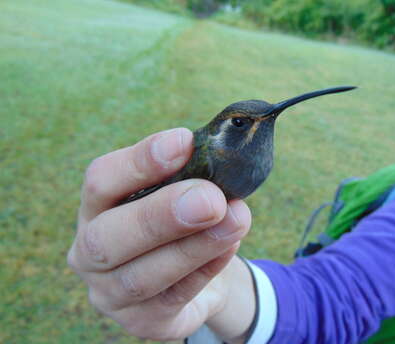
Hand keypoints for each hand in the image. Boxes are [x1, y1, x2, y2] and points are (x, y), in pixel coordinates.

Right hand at [67, 128, 252, 340]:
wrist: (191, 274)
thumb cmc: (179, 221)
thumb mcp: (180, 192)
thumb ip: (192, 177)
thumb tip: (223, 160)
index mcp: (96, 209)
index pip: (100, 181)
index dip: (140, 161)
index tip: (184, 142)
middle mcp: (90, 252)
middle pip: (108, 237)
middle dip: (162, 215)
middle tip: (211, 199)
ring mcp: (110, 293)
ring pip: (143, 275)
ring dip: (194, 247)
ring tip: (235, 221)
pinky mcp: (141, 321)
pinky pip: (175, 298)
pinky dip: (206, 269)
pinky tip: (230, 245)